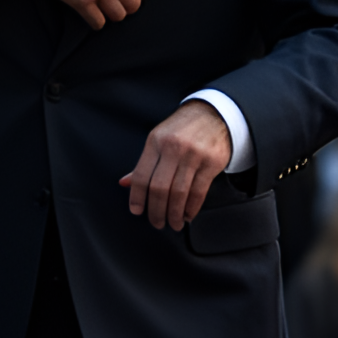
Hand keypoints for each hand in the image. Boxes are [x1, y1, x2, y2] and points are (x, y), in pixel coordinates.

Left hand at [120, 100, 231, 231]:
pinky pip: (199, 192)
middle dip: (156, 211)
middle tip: (157, 222)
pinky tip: (187, 215)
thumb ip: (143, 163)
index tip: (137, 211)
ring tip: (173, 223)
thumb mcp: (158, 139)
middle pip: (160, 188)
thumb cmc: (182, 128)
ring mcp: (193, 155)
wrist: (212, 114)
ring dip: (174, 214)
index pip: (142, 175)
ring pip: (179, 193)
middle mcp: (173, 148)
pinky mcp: (211, 163)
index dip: (137, 197)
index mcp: (156, 141)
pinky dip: (191, 208)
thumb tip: (125, 183)